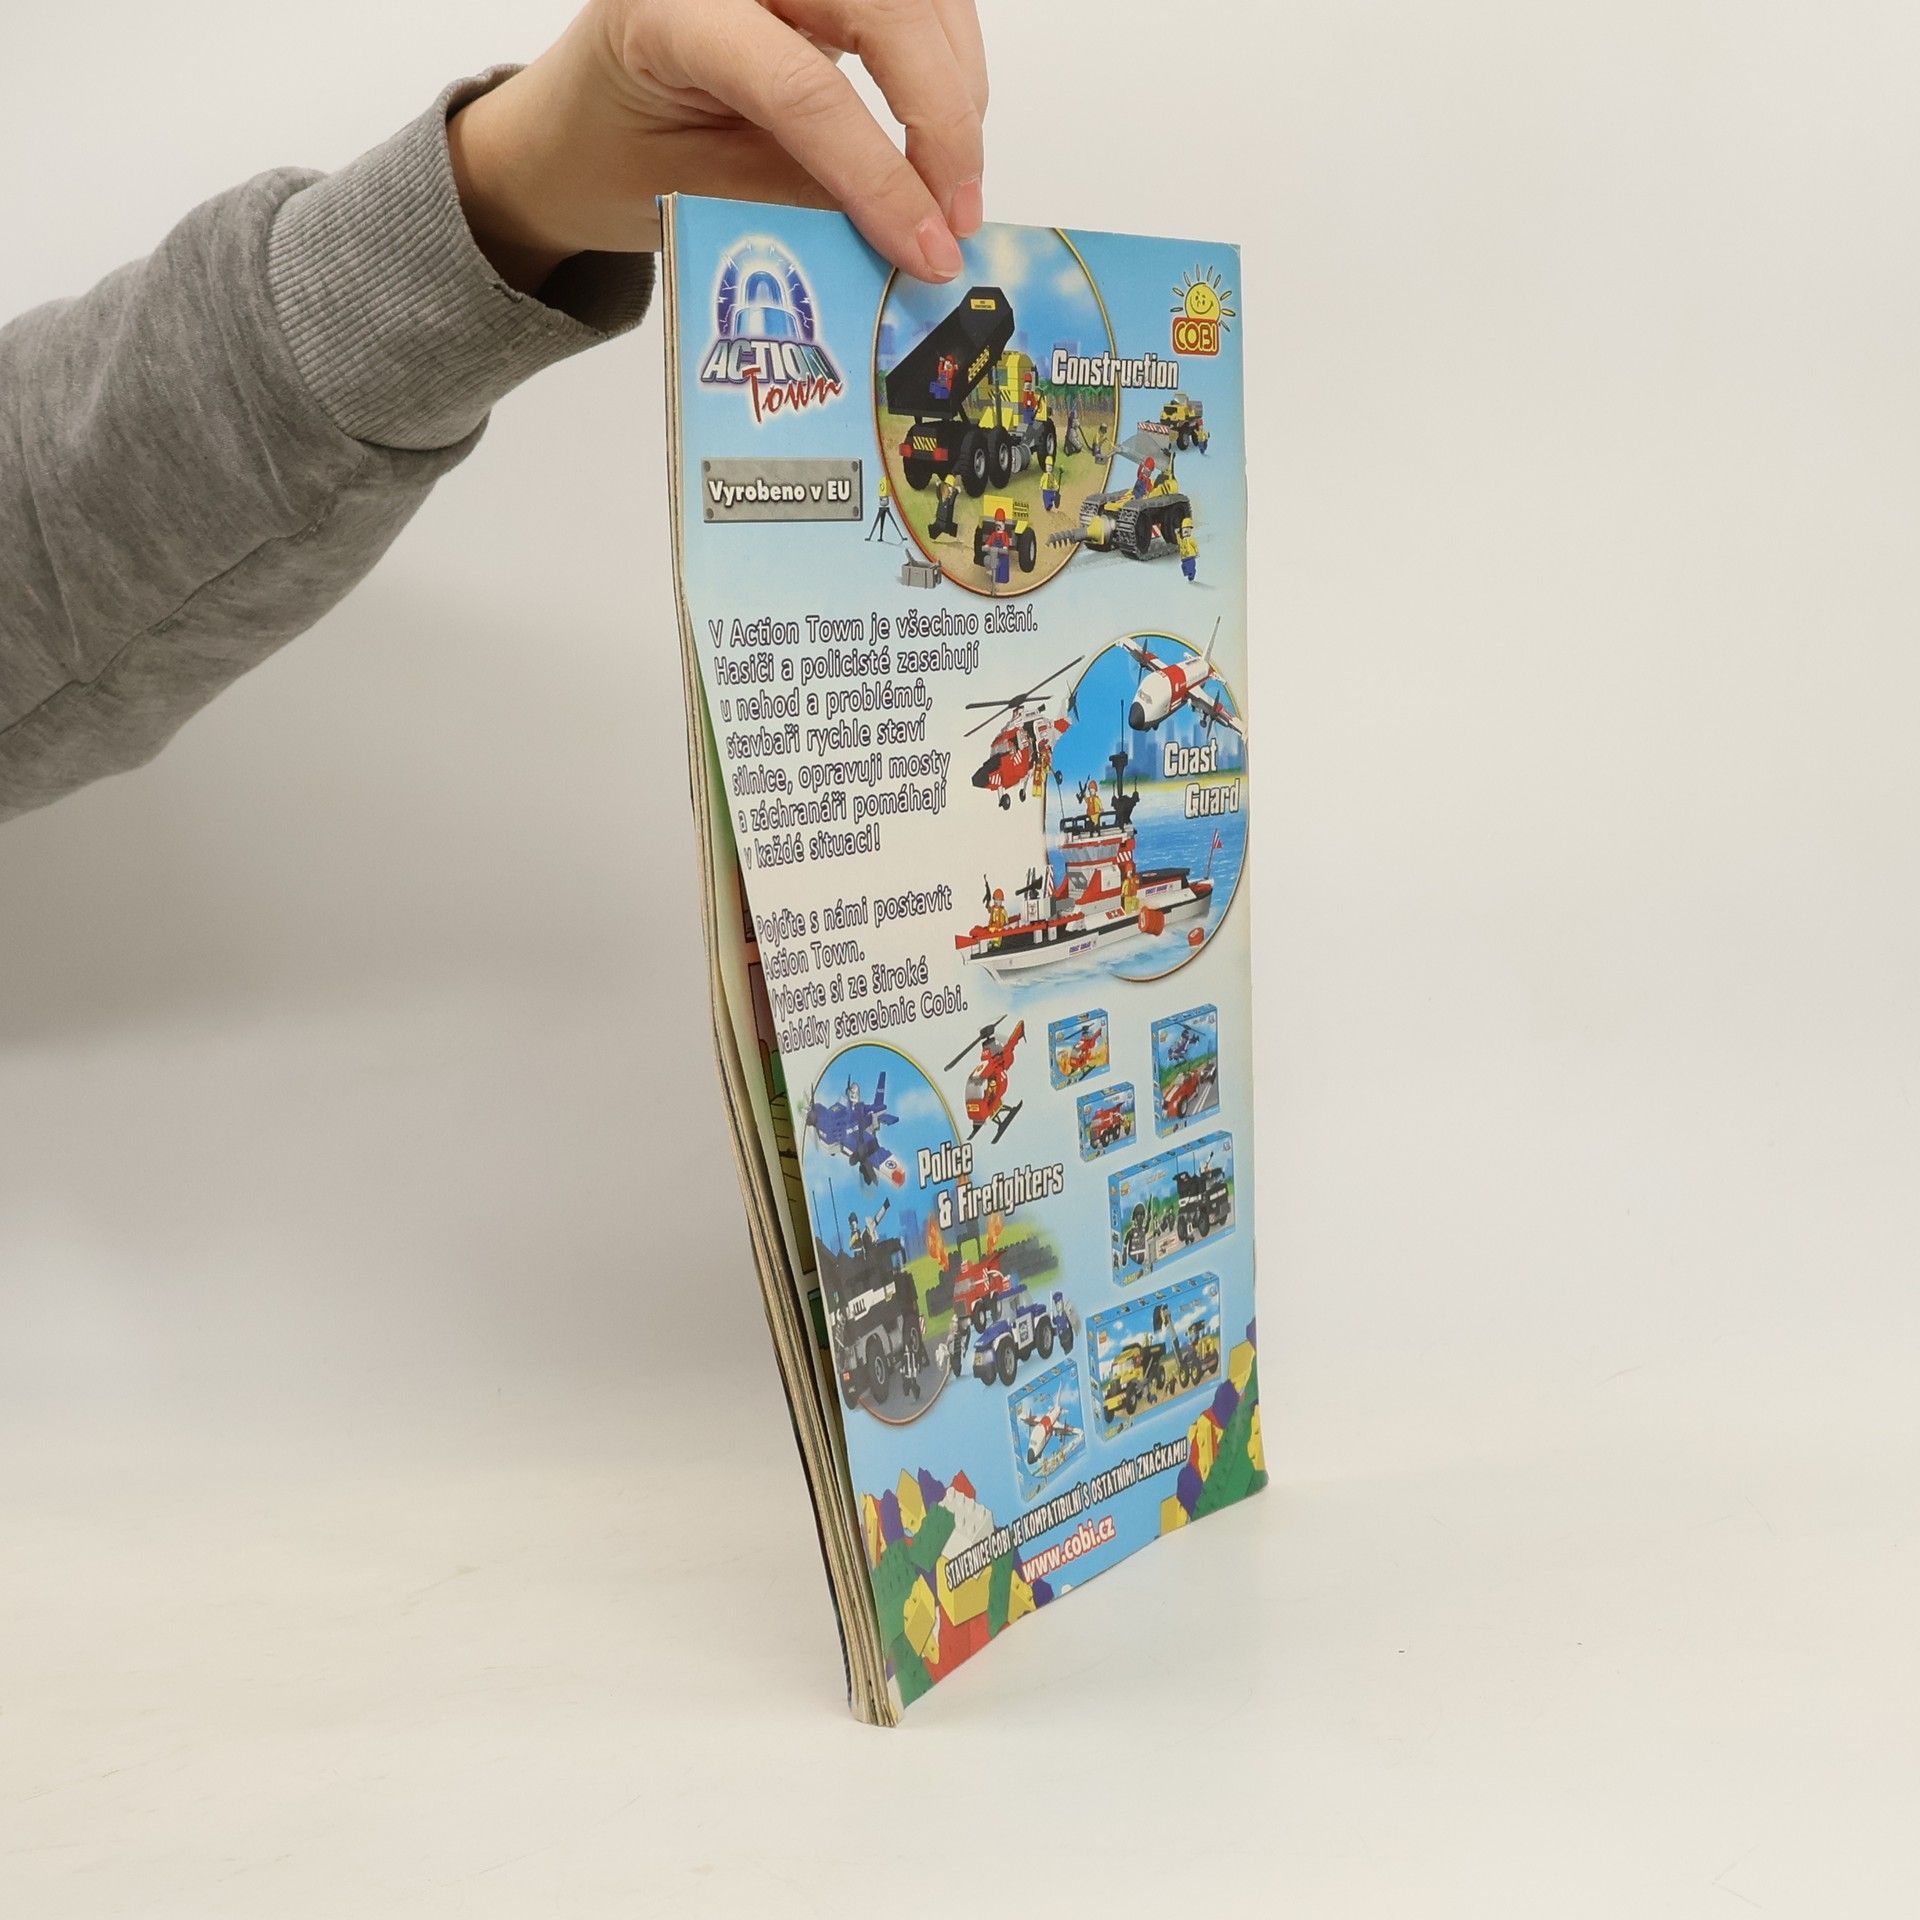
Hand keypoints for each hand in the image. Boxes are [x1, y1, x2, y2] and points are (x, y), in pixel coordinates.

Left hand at [449, 0, 987, 293]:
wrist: (581, 121)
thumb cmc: (617, 157)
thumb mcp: (694, 197)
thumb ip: (797, 203)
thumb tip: (907, 234)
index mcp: (667, 12)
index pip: (802, 88)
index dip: (880, 174)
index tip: (928, 247)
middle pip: (883, 10)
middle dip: (940, 118)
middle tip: (957, 218)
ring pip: (916, 0)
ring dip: (957, 90)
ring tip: (956, 191)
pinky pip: (915, 3)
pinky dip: (947, 65)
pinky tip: (945, 137)